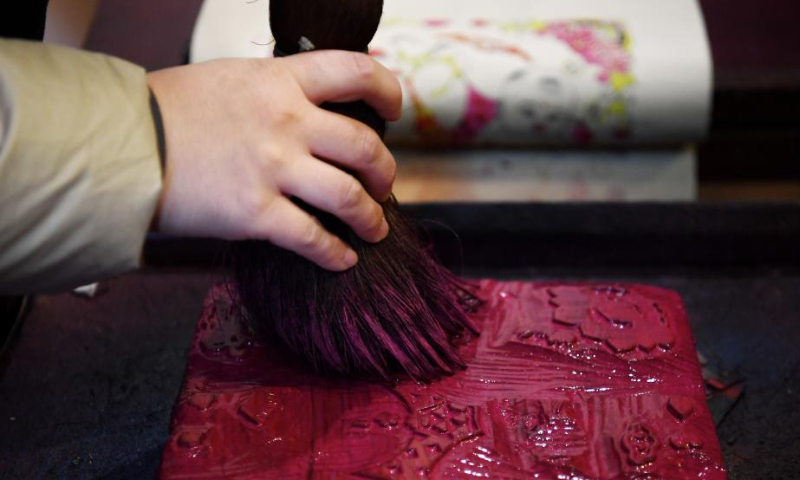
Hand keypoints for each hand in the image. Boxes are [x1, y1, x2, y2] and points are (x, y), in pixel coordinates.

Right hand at [146, 51, 401, 269]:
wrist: (123, 145)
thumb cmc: (172, 112)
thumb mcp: (232, 80)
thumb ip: (278, 92)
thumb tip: (314, 113)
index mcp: (281, 82)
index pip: (355, 72)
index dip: (387, 90)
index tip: (393, 110)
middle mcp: (287, 122)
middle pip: (366, 146)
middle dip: (386, 172)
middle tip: (384, 186)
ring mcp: (274, 168)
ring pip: (350, 197)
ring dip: (371, 218)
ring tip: (374, 229)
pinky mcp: (256, 213)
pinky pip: (313, 239)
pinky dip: (335, 254)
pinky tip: (342, 260)